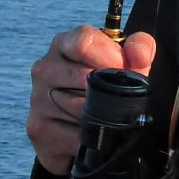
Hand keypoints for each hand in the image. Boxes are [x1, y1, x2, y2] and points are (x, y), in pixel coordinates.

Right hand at [27, 26, 157, 175]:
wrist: (74, 128)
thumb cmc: (101, 88)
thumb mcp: (123, 62)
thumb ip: (139, 47)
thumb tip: (140, 55)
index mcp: (64, 44)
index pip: (84, 41)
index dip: (111, 56)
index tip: (123, 69)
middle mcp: (45, 68)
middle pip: (83, 76)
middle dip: (110, 90)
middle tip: (119, 97)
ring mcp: (38, 98)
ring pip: (81, 109)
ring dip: (102, 116)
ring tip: (105, 115)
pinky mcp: (39, 128)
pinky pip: (75, 135)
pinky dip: (92, 137)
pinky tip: (93, 133)